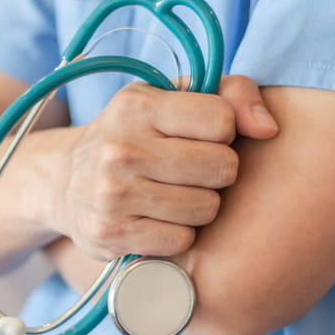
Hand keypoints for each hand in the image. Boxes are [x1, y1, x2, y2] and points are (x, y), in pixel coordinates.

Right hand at [45, 75, 278, 259]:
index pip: (222, 120)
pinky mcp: (112, 234)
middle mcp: (121, 148)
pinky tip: (156, 219)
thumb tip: (270, 129)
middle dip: (216, 172)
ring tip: (172, 195)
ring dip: (198, 206)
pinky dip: (176, 233)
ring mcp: (113, 194)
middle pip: (222, 168)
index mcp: (138, 106)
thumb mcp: (170, 99)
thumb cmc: (135, 135)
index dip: (224, 131)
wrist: (64, 182)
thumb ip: (231, 94)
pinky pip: (182, 240)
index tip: (201, 137)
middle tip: (190, 171)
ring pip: (206, 208)